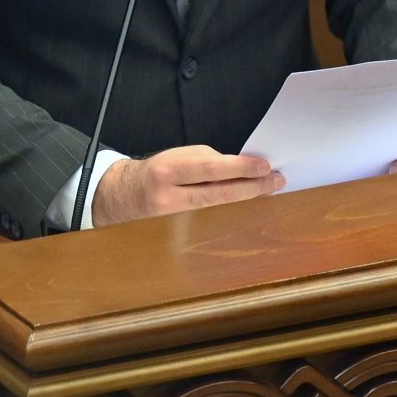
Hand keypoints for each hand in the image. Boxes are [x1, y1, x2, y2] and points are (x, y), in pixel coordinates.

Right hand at [93, 145, 284, 225]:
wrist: (120, 199)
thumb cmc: (153, 174)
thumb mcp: (174, 158)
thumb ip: (204, 162)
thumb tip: (238, 168)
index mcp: (167, 172)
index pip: (210, 169)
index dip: (240, 168)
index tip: (264, 165)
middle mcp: (169, 200)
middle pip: (218, 195)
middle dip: (252, 187)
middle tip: (276, 180)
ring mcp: (173, 223)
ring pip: (218, 211)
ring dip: (246, 200)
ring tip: (268, 190)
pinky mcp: (177, 238)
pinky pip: (210, 223)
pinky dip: (231, 214)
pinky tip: (248, 208)